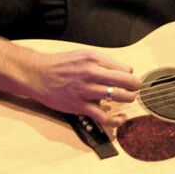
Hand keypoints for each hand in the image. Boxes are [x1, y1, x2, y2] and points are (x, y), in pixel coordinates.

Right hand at [25, 48, 141, 126]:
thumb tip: (124, 70)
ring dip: (129, 98)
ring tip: (129, 98)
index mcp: (93, 59)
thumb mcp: (83, 54)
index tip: (131, 78)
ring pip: (117, 96)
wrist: (37, 74)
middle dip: (135, 85)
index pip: (123, 67)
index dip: (130, 74)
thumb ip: (103, 61)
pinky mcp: (80, 106)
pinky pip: (103, 116)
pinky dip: (116, 120)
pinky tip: (121, 119)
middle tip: (137, 88)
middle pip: (125, 81)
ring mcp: (86, 90)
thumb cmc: (61, 64)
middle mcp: (91, 73)